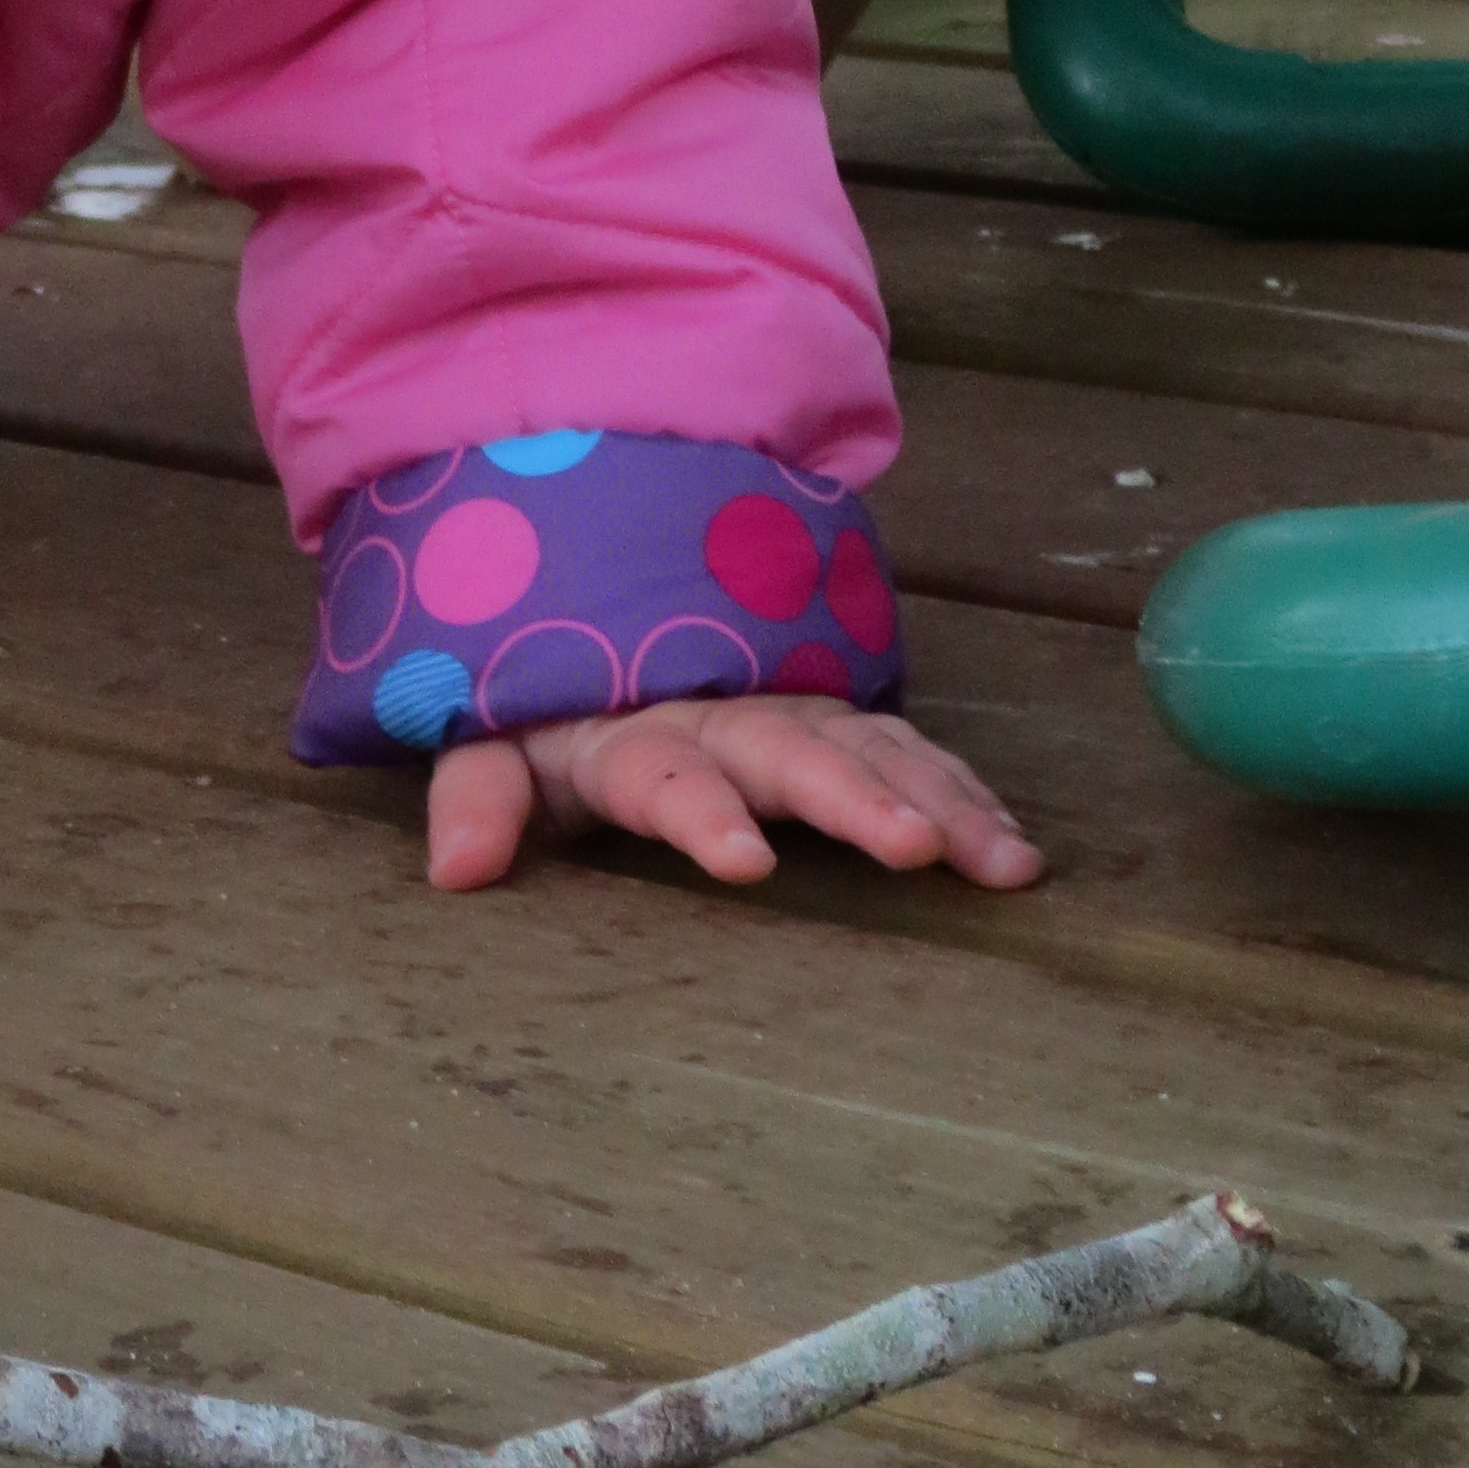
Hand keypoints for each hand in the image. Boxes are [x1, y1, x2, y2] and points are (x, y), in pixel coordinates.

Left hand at [425, 696, 1039, 897]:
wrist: (596, 597)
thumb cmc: (544, 702)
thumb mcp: (492, 739)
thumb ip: (476, 794)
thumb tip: (454, 871)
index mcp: (631, 733)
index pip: (665, 773)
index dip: (702, 812)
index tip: (744, 861)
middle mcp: (724, 714)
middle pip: (794, 753)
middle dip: (854, 799)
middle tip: (914, 849)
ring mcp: (792, 712)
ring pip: (874, 749)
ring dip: (940, 800)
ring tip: (1002, 863)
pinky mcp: (838, 721)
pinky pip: (911, 749)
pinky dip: (965, 792)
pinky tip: (1014, 850)